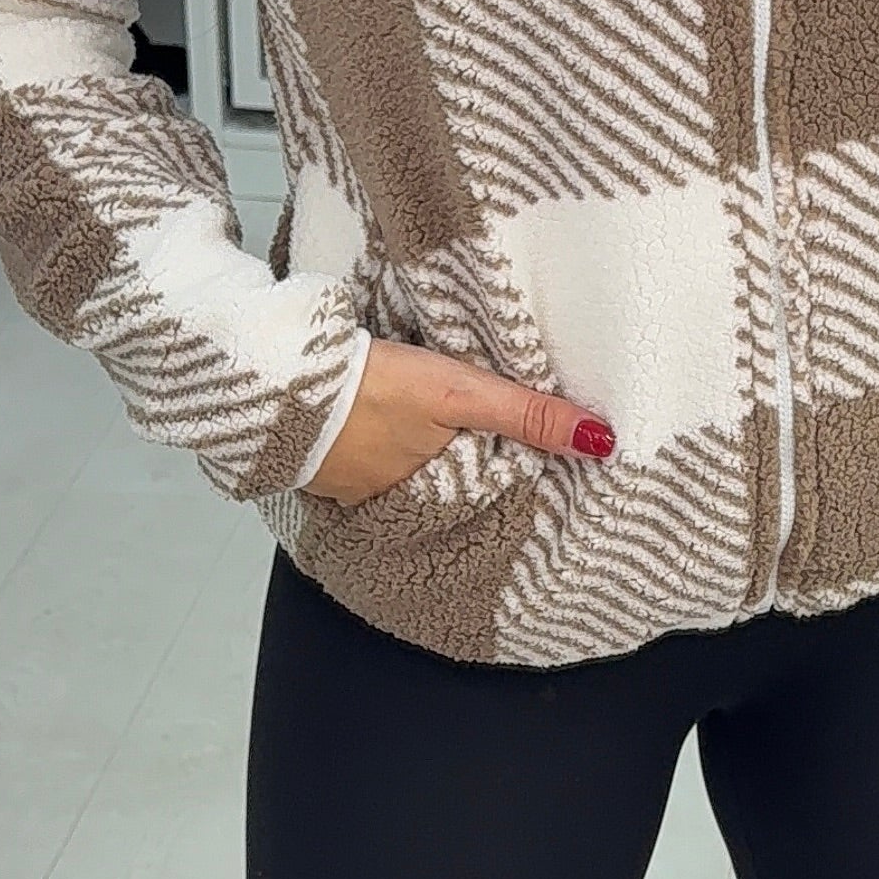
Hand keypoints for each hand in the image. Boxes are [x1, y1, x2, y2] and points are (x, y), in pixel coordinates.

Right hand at [303, 335, 615, 505]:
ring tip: (425, 435)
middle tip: (475, 447)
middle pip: (441, 485)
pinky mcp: (318, 462)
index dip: (503, 475)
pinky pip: (356, 464)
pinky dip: (369, 449)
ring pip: (398, 476)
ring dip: (410, 460)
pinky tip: (372, 429)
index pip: (484, 490)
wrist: (276, 377)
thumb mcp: (461, 392)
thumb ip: (527, 414)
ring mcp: (350, 486)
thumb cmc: (370, 385)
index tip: (526, 467)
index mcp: (434, 489)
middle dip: (458, 471)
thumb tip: (601, 442)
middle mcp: (392, 500)